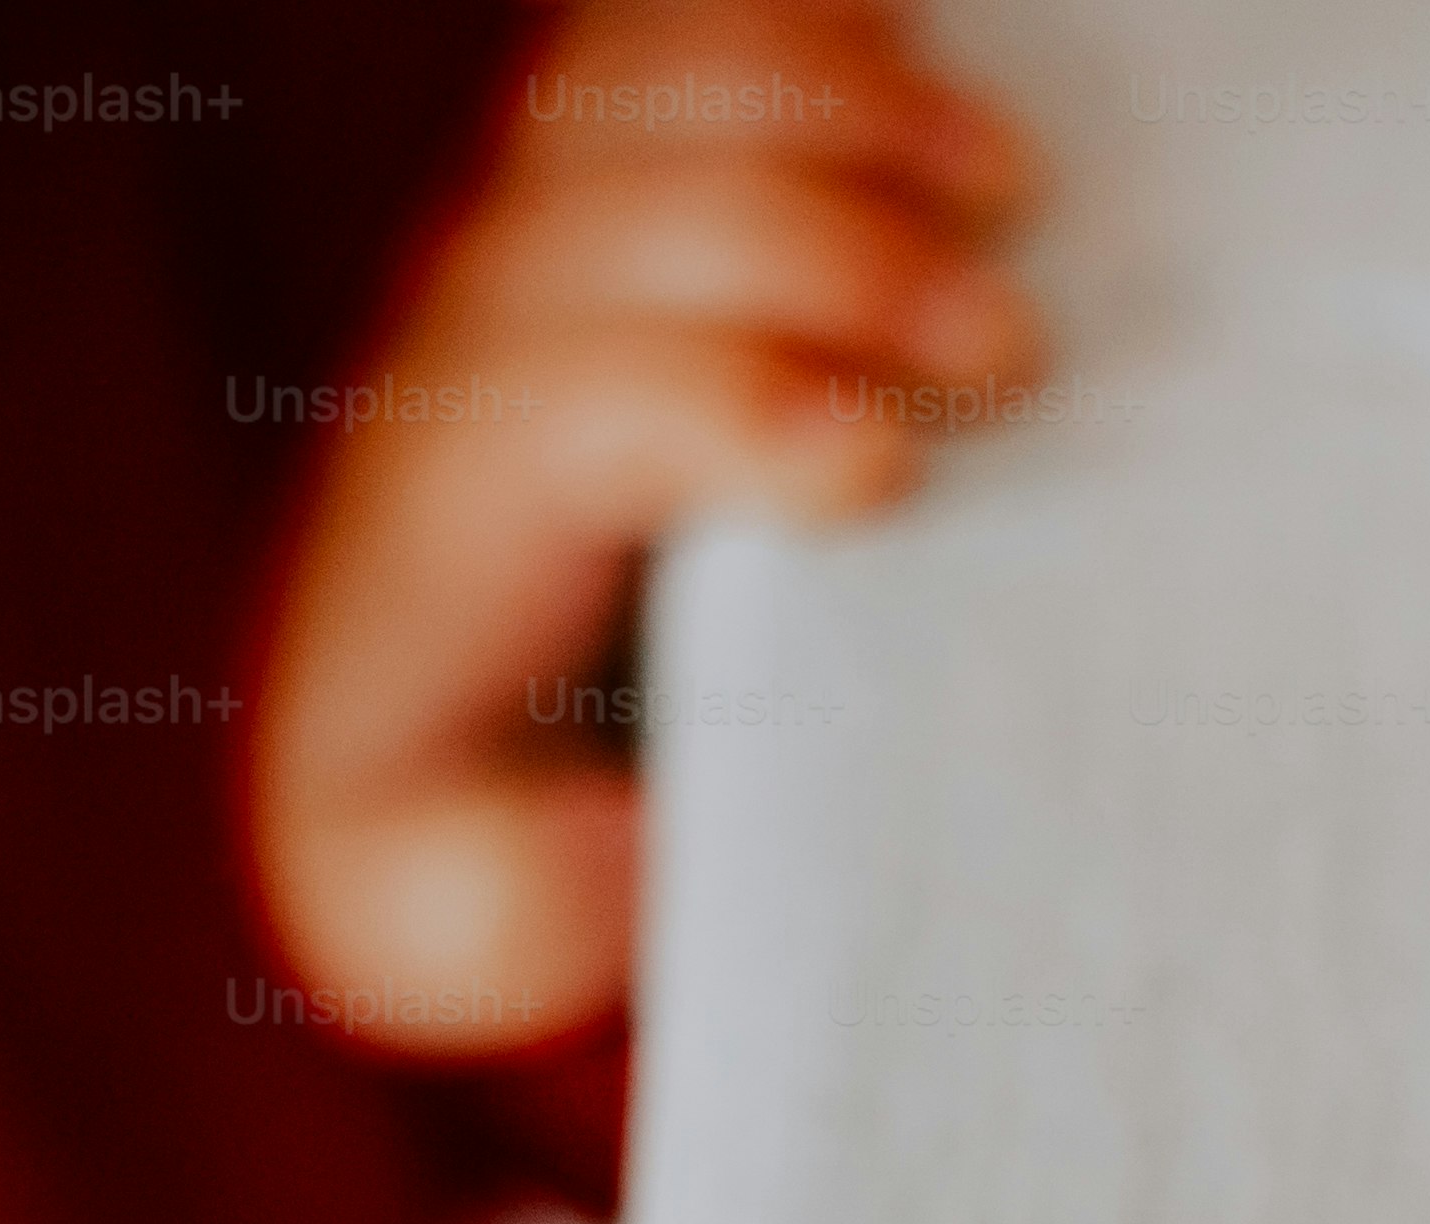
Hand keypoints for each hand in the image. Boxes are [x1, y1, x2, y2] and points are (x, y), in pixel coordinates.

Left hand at [246, 0, 1038, 1054]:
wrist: (414, 729)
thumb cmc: (483, 837)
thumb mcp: (462, 927)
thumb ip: (517, 906)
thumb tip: (608, 843)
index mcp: (439, 525)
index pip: (563, 405)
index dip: (725, 409)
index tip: (883, 474)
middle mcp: (458, 342)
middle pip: (629, 215)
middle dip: (833, 259)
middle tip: (1014, 361)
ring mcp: (526, 226)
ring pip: (652, 80)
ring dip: (842, 105)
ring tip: (1010, 184)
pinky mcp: (594, 166)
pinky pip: (673, 27)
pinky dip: (807, 20)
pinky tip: (929, 56)